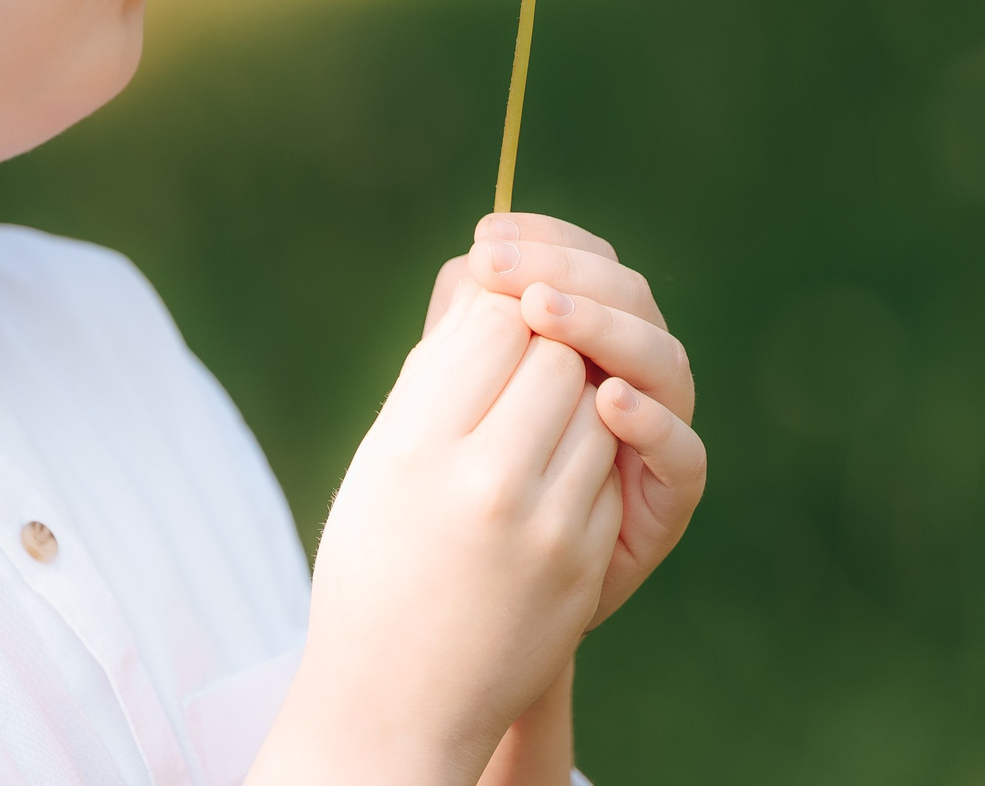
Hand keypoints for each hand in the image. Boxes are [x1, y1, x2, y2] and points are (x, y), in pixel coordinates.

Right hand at [249, 287, 622, 785]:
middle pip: (554, 353)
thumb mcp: (380, 458)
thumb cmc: (375, 559)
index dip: (498, 303)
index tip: (489, 314)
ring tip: (535, 417)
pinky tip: (552, 476)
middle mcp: (483, 481)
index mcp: (414, 444)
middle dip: (544, 342)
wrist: (395, 701)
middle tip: (522, 356)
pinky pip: (610, 468)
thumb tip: (486, 282)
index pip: (492, 319)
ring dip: (576, 395)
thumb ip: (435, 373)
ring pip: (596, 403)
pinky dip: (590, 457)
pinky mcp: (585, 561)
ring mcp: (544, 526)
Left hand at [427, 212, 706, 628]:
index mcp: (582, 338)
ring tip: (546, 314)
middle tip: (501, 268)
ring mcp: (654, 437)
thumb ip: (461, 336)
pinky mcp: (666, 503)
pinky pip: (685, 455)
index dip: (544, 242)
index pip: (585, 260)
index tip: (485, 239)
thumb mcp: (443, 406)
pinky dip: (652, 421)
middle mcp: (628, 376)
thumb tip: (467, 263)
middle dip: (566, 272)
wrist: (460, 617)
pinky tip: (606, 400)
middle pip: (628, 296)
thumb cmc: (447, 497)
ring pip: (662, 361)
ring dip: (605, 327)